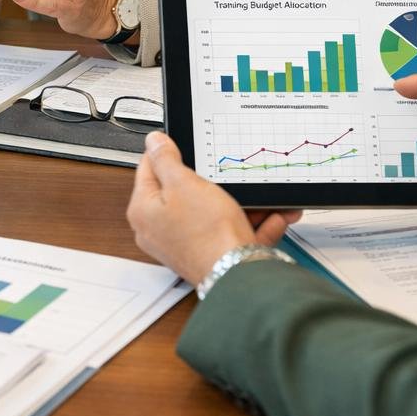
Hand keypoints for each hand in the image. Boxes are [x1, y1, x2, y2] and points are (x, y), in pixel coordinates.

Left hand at [126, 131, 301, 284]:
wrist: (237, 274)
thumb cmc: (207, 234)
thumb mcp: (184, 183)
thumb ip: (165, 158)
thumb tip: (153, 141)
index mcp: (143, 210)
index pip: (149, 169)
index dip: (169, 153)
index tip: (186, 145)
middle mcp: (159, 230)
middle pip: (184, 191)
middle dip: (213, 180)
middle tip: (225, 172)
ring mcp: (184, 244)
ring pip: (213, 212)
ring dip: (240, 202)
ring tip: (261, 197)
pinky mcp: (208, 254)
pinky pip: (230, 230)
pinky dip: (251, 223)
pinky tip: (273, 216)